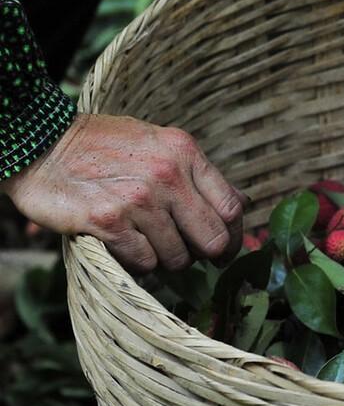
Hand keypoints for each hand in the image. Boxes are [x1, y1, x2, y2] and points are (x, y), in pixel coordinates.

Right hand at [0, 114, 245, 273]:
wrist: (41, 143)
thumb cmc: (103, 146)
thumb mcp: (158, 144)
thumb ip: (196, 174)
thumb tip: (240, 204)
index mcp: (185, 153)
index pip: (231, 208)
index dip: (233, 236)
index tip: (225, 249)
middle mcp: (167, 175)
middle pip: (213, 239)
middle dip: (204, 255)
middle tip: (188, 256)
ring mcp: (139, 199)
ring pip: (177, 257)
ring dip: (165, 260)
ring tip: (146, 244)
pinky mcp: (109, 221)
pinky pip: (144, 262)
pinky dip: (137, 262)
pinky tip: (124, 246)